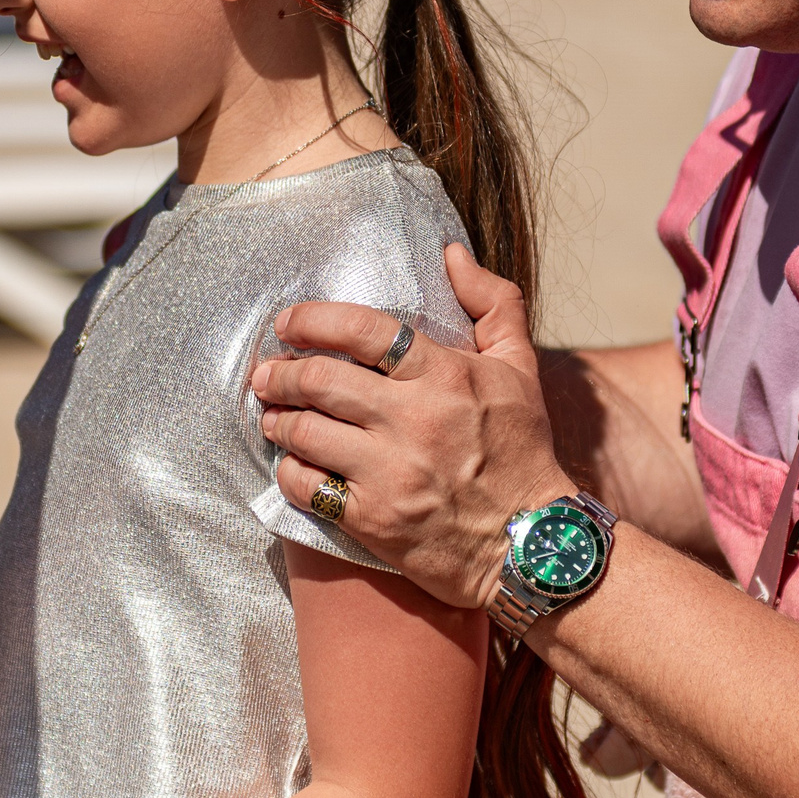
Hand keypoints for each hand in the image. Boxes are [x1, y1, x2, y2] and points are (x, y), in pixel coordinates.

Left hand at [251, 244, 573, 611]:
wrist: (532, 544)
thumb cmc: (522, 449)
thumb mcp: (519, 368)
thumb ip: (492, 302)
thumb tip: (450, 253)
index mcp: (445, 375)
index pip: (362, 330)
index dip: (313, 320)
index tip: (288, 323)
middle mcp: (413, 420)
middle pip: (318, 380)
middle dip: (279, 372)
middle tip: (266, 373)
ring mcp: (389, 472)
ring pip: (304, 432)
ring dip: (277, 419)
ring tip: (272, 415)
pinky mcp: (373, 519)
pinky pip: (307, 486)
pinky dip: (290, 470)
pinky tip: (293, 463)